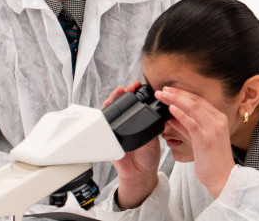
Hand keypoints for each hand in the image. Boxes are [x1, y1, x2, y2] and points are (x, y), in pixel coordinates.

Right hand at [103, 82, 160, 208]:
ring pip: (110, 111)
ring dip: (112, 100)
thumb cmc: (148, 155)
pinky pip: (103, 125)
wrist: (141, 173)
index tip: (138, 85)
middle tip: (128, 88)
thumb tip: (154, 109)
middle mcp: (125, 123)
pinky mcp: (108, 138)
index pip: (133, 102)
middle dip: (122, 93)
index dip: (134, 92)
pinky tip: (106, 108)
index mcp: (136, 121)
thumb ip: (151, 124)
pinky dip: (103, 116)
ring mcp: (115, 129)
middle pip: (120, 104)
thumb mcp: (153, 136)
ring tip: (118, 92)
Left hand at [155, 86, 234, 198]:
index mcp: (218, 118)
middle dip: (176, 93)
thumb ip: (188, 126)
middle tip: (162, 90)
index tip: (169, 91)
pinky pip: (191, 123)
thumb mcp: (200, 138)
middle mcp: (218, 120)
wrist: (223, 177)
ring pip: (193, 107)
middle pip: (195, 100)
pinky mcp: (206, 139)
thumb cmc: (212, 160)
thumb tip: (173, 116)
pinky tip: (170, 109)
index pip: (199, 100)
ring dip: (175, 99)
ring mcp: (213, 129)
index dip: (182, 93)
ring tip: (162, 96)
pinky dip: (180, 114)